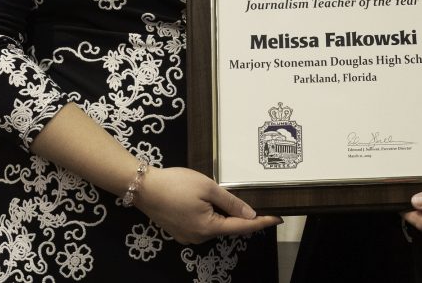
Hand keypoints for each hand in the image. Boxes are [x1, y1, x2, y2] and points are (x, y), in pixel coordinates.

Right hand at [135, 166, 281, 244]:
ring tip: (234, 200)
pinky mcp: (179, 230)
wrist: (143, 187)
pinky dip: (213, 216)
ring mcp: (187, 236)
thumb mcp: (208, 188)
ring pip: (215, 226)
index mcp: (208, 228)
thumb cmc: (176, 184)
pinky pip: (203, 224)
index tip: (278, 218)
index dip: (262, 222)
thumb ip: (231, 202)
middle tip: (259, 202)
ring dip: (226, 215)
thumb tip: (250, 215)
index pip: (242, 227)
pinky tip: (213, 203)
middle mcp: (199, 237)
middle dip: (243, 217)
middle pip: (228, 228)